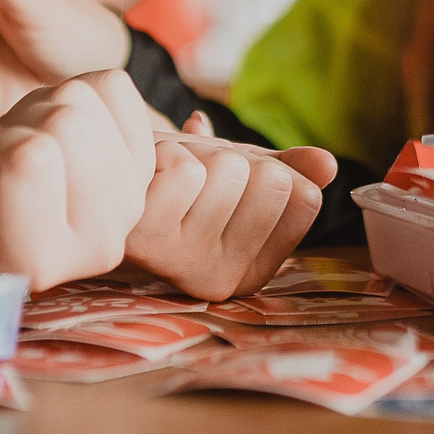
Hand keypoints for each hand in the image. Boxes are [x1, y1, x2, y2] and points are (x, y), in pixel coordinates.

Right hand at [0, 70, 156, 288]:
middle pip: (67, 124)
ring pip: (86, 101)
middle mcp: (100, 242)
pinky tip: (54, 132)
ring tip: (21, 146)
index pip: (32, 159)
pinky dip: (75, 91)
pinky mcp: (144, 161)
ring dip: (41, 109)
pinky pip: (113, 86)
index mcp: (40, 262)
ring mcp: (130, 201)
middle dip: (19, 125)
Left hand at [122, 131, 333, 299]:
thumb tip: (329, 165)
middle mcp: (222, 280)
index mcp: (253, 272)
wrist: (104, 176)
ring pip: (228, 170)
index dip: (269, 171)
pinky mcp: (146, 237)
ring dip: (197, 154)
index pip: (303, 197)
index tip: (233, 187)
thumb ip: (289, 173)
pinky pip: (185, 171)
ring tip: (168, 178)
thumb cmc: (176, 182)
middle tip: (196, 180)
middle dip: (233, 161)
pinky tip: (145, 175)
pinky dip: (165, 153)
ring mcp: (183, 262)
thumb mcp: (240, 177)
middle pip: (270, 180)